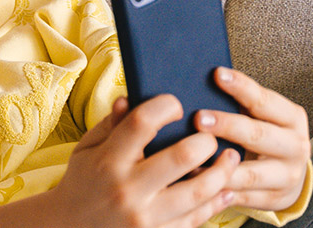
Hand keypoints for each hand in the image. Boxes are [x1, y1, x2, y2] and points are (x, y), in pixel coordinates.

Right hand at [45, 96, 240, 227]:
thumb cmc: (83, 182)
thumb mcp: (86, 150)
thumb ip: (111, 124)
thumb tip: (130, 97)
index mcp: (108, 161)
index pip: (142, 122)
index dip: (165, 106)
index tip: (175, 105)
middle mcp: (127, 189)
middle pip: (182, 156)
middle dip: (206, 140)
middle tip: (211, 136)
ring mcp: (145, 217)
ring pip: (199, 191)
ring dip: (223, 172)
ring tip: (230, 158)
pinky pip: (196, 219)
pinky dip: (217, 203)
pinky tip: (225, 190)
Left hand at [196, 67, 309, 211]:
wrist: (289, 175)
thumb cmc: (265, 136)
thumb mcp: (264, 117)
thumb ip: (242, 104)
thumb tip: (201, 84)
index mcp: (292, 118)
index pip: (265, 101)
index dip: (242, 87)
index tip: (217, 74)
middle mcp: (296, 146)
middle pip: (258, 135)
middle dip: (227, 126)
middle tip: (199, 118)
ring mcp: (288, 176)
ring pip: (251, 173)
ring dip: (220, 167)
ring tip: (192, 159)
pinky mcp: (275, 199)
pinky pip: (243, 197)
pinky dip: (219, 191)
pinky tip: (197, 184)